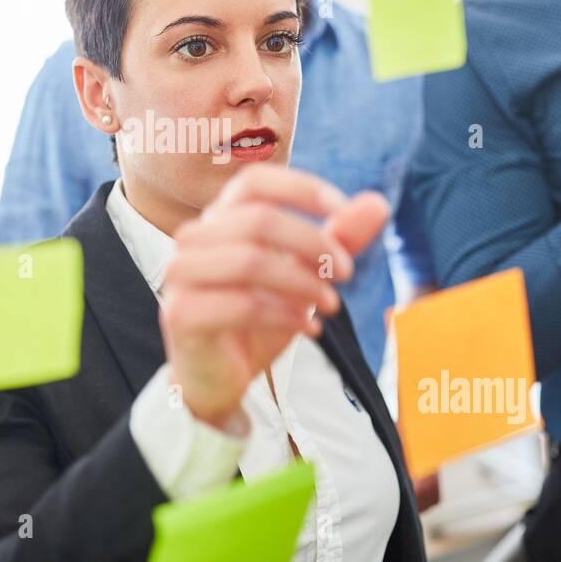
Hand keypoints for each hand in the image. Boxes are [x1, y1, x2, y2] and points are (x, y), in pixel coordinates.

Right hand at [159, 165, 390, 429]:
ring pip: (250, 261)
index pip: (255, 182)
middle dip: (313, 243)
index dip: (300, 189)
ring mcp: (181, 275)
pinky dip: (285, 315)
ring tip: (330, 303)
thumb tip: (379, 203)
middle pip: (258, 220)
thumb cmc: (256, 320)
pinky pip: (242, 305)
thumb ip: (337, 240)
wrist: (216, 379)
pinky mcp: (181, 314)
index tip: (342, 209)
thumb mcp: (304, 276)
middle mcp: (193, 239)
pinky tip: (309, 328)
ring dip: (302, 282)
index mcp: (219, 219)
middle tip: (346, 272)